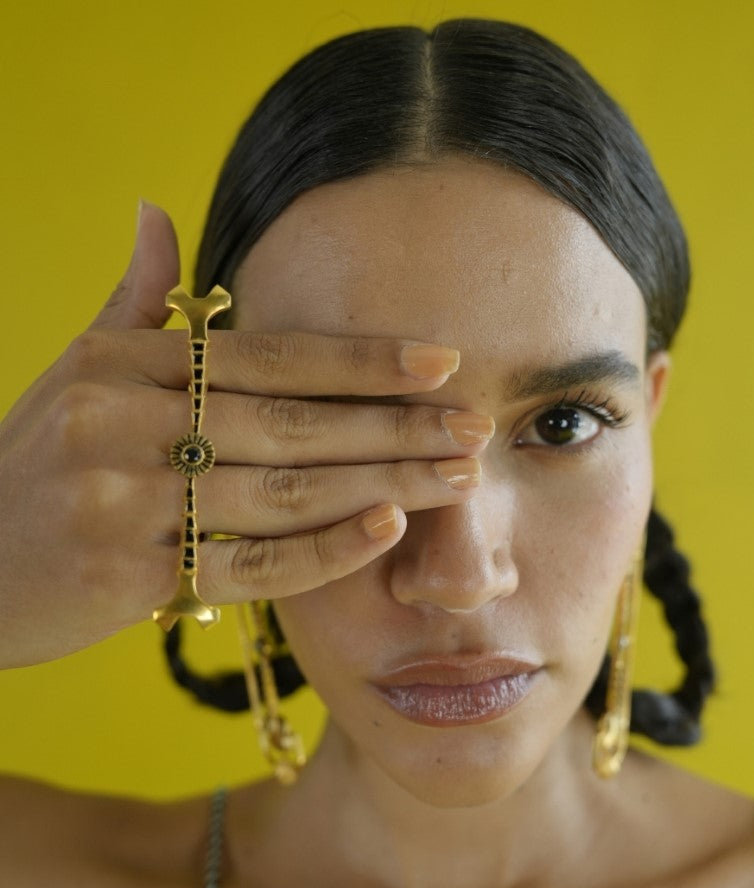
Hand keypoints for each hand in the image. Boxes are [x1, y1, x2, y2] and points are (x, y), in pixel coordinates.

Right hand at [0, 203, 492, 667]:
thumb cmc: (30, 465)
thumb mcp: (73, 373)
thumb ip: (132, 305)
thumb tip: (157, 212)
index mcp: (119, 366)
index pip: (266, 356)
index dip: (361, 359)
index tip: (443, 362)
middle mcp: (121, 422)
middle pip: (291, 422)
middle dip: (395, 426)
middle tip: (475, 427)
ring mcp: (124, 499)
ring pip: (283, 491)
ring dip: (382, 484)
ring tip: (457, 479)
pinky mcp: (130, 573)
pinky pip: (251, 565)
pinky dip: (323, 549)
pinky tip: (385, 528)